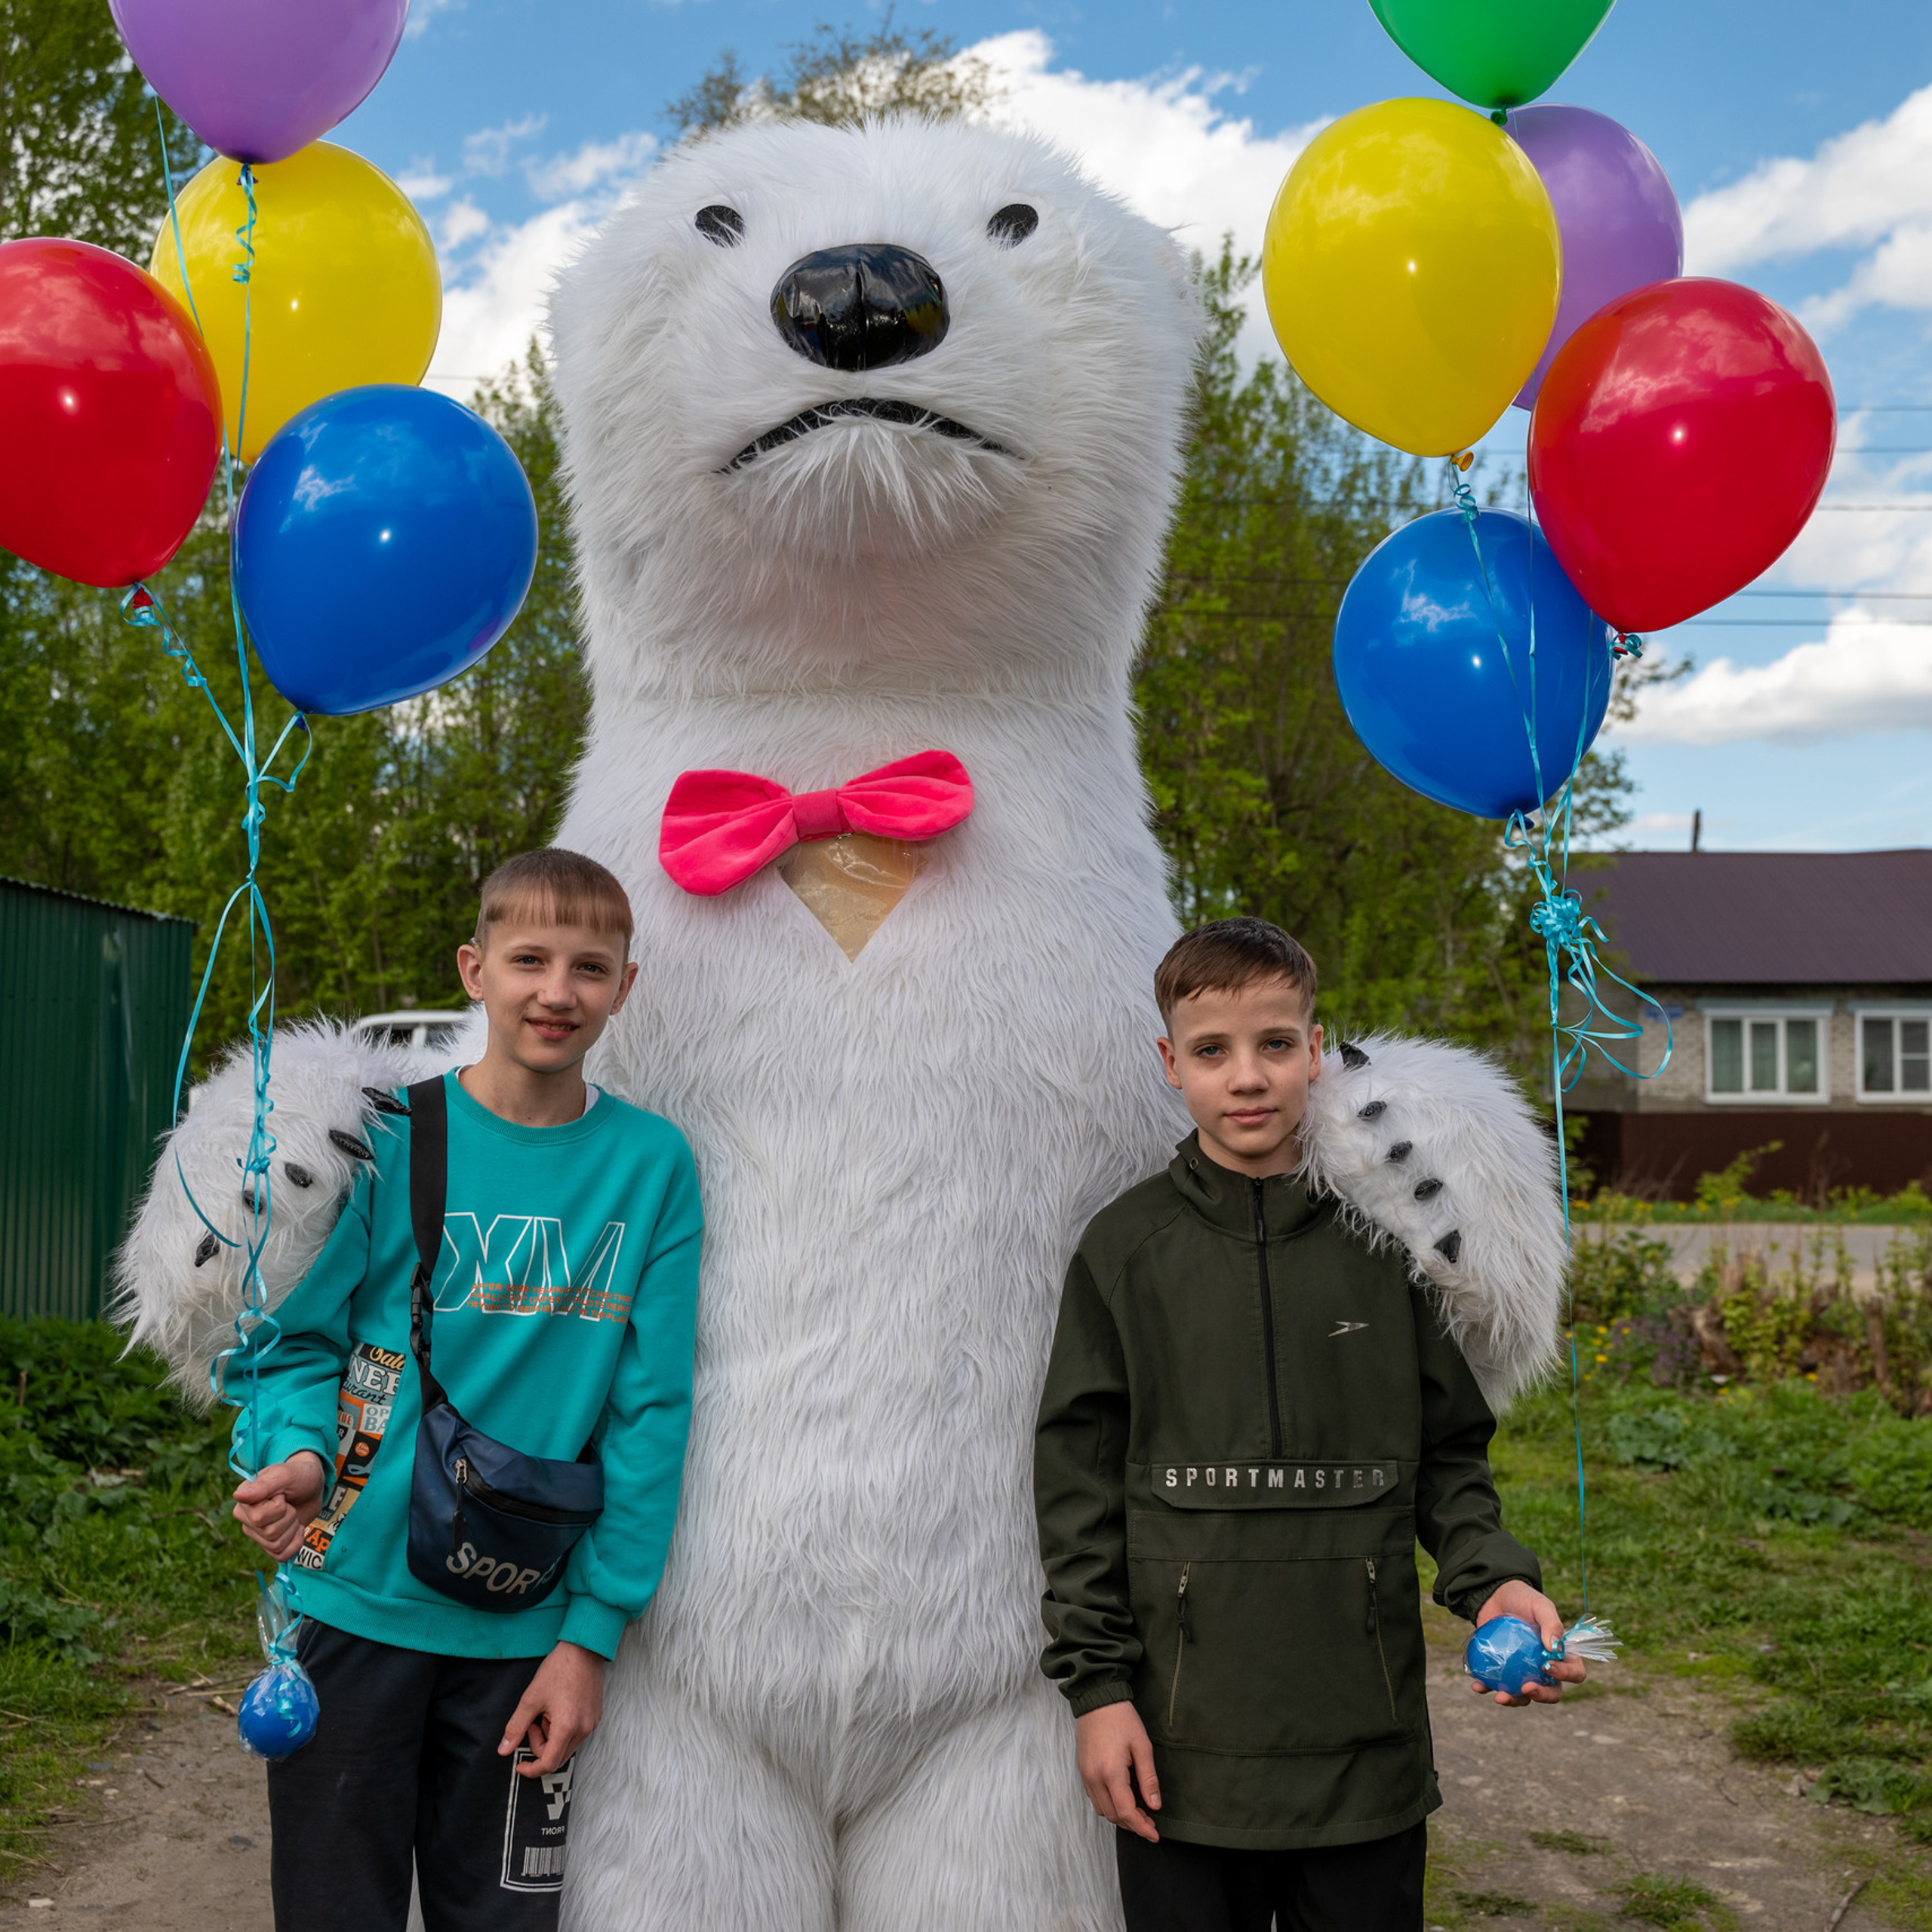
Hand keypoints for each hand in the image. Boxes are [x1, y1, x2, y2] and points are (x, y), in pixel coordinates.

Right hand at [232, 1452, 327, 1560]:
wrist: (313, 1486)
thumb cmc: (298, 1476)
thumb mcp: (285, 1475)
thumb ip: (263, 1485)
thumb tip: (238, 1495)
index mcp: (244, 1501)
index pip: (258, 1518)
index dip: (279, 1507)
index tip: (282, 1494)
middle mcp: (246, 1519)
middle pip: (270, 1533)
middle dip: (289, 1517)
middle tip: (290, 1503)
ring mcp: (257, 1533)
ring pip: (276, 1545)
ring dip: (292, 1528)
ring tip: (292, 1512)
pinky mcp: (269, 1543)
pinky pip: (280, 1556)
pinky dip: (295, 1544)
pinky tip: (297, 1529)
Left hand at [499, 1642, 604, 1775]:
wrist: (584, 1649)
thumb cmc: (559, 1669)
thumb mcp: (530, 1698)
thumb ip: (516, 1727)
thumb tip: (504, 1749)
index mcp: (567, 1727)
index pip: (549, 1764)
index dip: (532, 1769)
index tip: (520, 1765)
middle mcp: (583, 1729)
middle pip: (558, 1757)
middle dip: (540, 1746)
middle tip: (534, 1722)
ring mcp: (592, 1723)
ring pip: (566, 1746)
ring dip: (552, 1736)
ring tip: (547, 1711)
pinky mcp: (595, 1716)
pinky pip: (576, 1734)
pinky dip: (563, 1729)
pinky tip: (559, 1708)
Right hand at [1075, 1701, 1161, 1841]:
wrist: (1097, 1699)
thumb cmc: (1122, 1719)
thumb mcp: (1142, 1746)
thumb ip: (1148, 1779)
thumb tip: (1155, 1806)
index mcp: (1111, 1773)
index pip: (1127, 1812)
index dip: (1142, 1828)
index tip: (1155, 1835)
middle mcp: (1094, 1778)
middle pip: (1113, 1816)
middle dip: (1133, 1824)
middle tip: (1150, 1822)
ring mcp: (1085, 1775)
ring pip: (1102, 1810)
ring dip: (1120, 1816)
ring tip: (1138, 1812)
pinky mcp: (1082, 1770)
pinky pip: (1094, 1798)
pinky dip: (1109, 1805)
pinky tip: (1121, 1799)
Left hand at [1472, 1579, 1586, 1707]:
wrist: (1495, 1595)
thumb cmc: (1523, 1599)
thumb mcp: (1540, 1605)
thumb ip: (1551, 1623)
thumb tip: (1555, 1649)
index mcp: (1562, 1655)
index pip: (1574, 1672)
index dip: (1566, 1675)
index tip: (1548, 1666)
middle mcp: (1546, 1669)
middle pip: (1552, 1692)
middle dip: (1542, 1696)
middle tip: (1526, 1688)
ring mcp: (1524, 1672)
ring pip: (1525, 1696)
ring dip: (1514, 1700)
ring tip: (1500, 1696)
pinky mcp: (1503, 1671)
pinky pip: (1497, 1685)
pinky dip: (1487, 1687)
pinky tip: (1478, 1686)